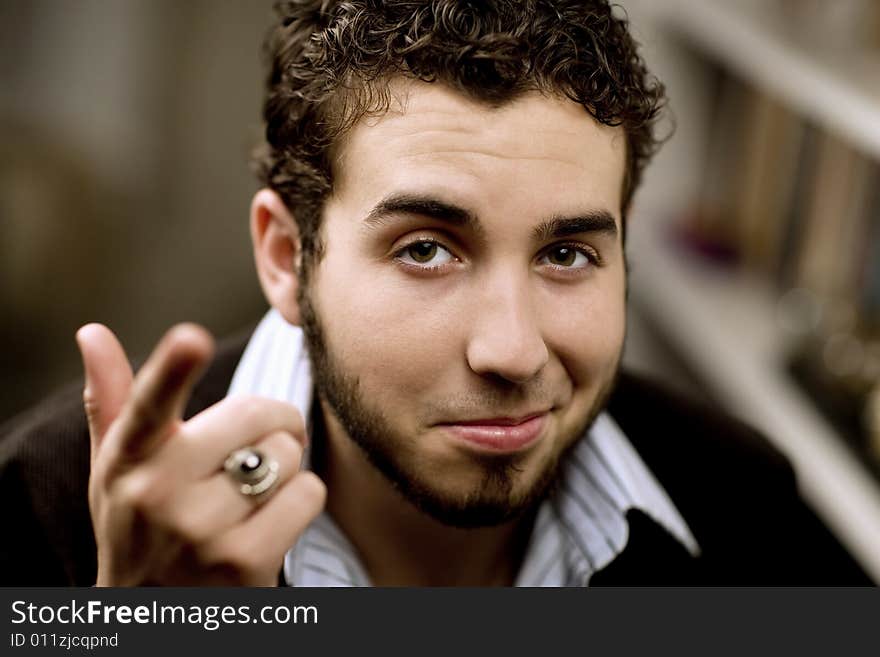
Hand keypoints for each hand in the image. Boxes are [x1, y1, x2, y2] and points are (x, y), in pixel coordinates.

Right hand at [76, 323, 325, 585]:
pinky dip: (302, 500)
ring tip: (254, 490)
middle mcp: (157, 493)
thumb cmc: (139, 521)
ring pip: (287, 456)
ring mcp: (200, 531)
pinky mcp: (243, 561)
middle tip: (262, 440)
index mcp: (127, 457)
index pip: (148, 405)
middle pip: (256, 415)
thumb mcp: (115, 465)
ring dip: (286, 467)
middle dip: (274, 422)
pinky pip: (308, 494)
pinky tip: (272, 520)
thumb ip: (112, 399)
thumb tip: (93, 332)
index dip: (171, 369)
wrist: (153, 607)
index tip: (191, 339)